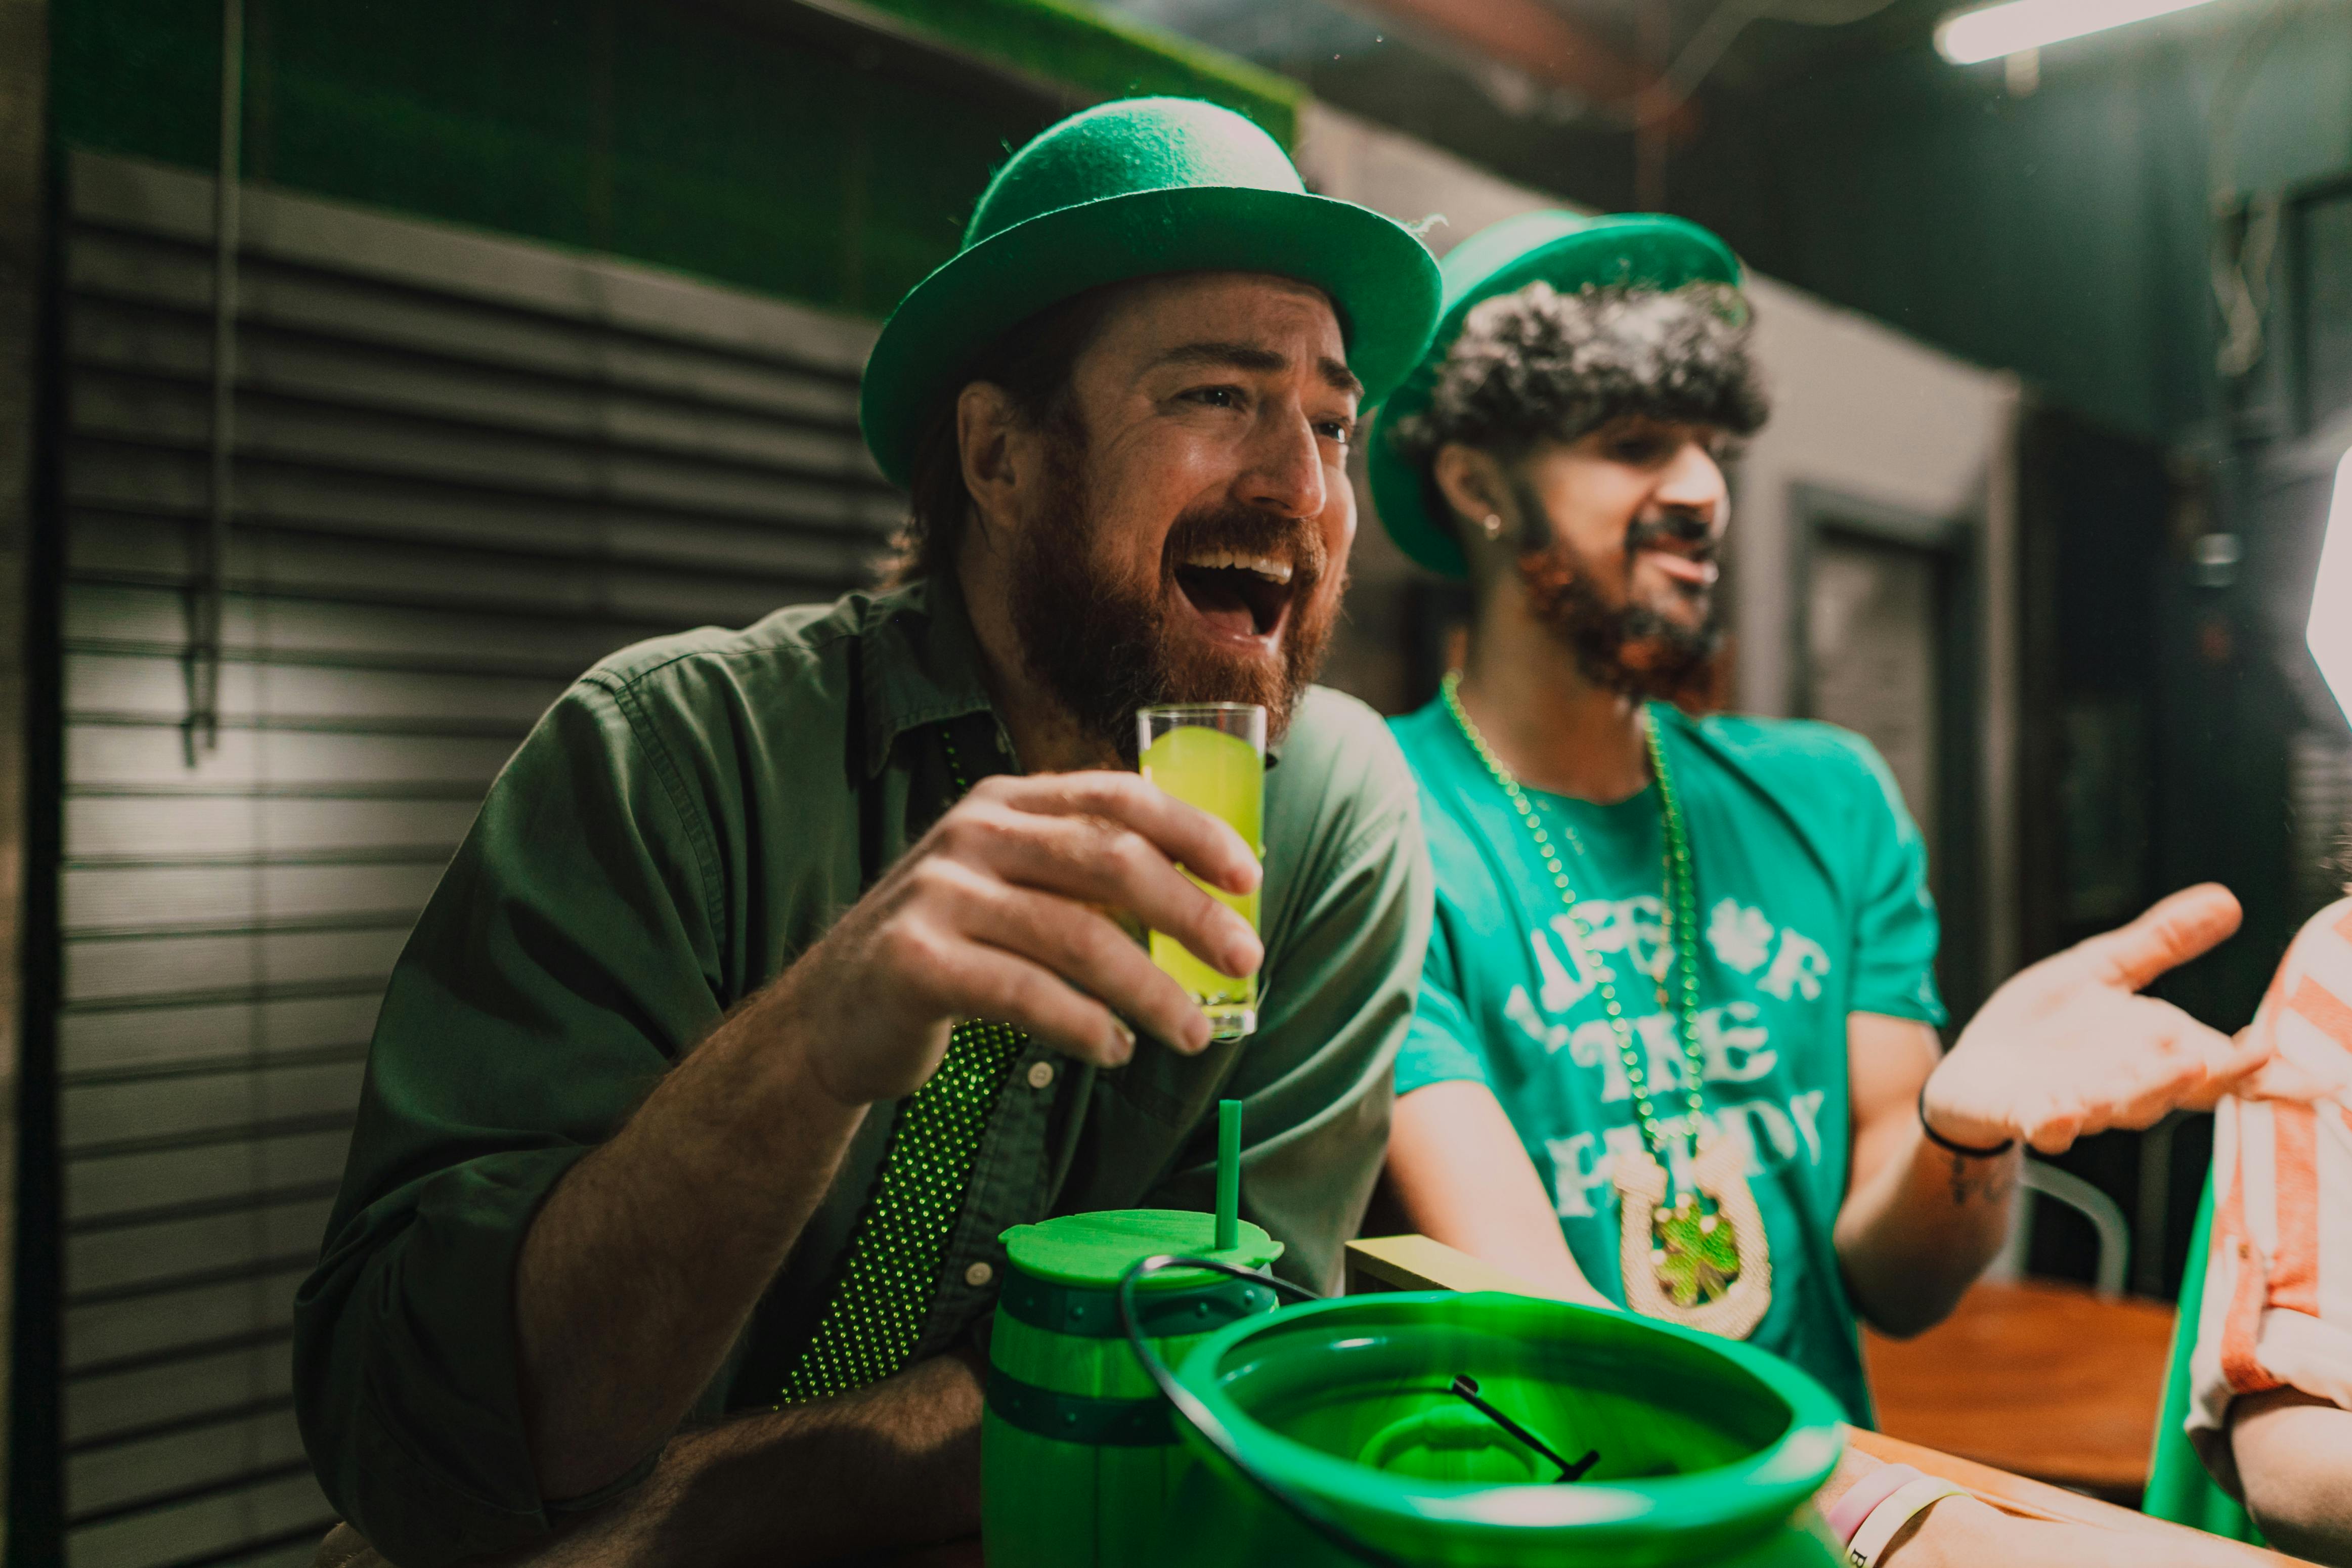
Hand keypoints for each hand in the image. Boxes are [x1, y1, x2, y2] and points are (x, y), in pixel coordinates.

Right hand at [769, 771, 1261, 1105]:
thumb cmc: (950, 953)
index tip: (1249, 875)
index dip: (1192, 831)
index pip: (1117, 795)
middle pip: (1108, 860)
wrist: (831, 1016)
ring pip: (1076, 936)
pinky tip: (1114, 1050)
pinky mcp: (915, 961)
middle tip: (1244, 962)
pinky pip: (1024, 993)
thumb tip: (1210, 905)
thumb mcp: (1012, 891)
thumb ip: (1086, 882)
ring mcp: (938, 893)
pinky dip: (1082, 1026)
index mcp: (1005, 803)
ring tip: (1191, 1034)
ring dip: (1149, 991)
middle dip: (1189, 913)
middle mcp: (972, 833)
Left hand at [1922, 884, 2265, 1153]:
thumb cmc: (2048, 1024)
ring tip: (2186, 1069)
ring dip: (2151, 1090)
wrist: (1975, 1070)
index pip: (2209, 1063)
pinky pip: (2044, 1125)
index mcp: (2149, 1052)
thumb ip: (2160, 942)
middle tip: (2240, 1060)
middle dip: (2204, 1074)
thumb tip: (2227, 899)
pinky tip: (2060, 1115)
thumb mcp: (2100, 970)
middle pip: (2172, 1087)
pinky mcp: (2022, 1114)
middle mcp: (2122, 1085)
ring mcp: (2074, 1103)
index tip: (2269, 1049)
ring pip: (2120, 1106)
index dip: (2243, 1064)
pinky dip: (2054, 1123)